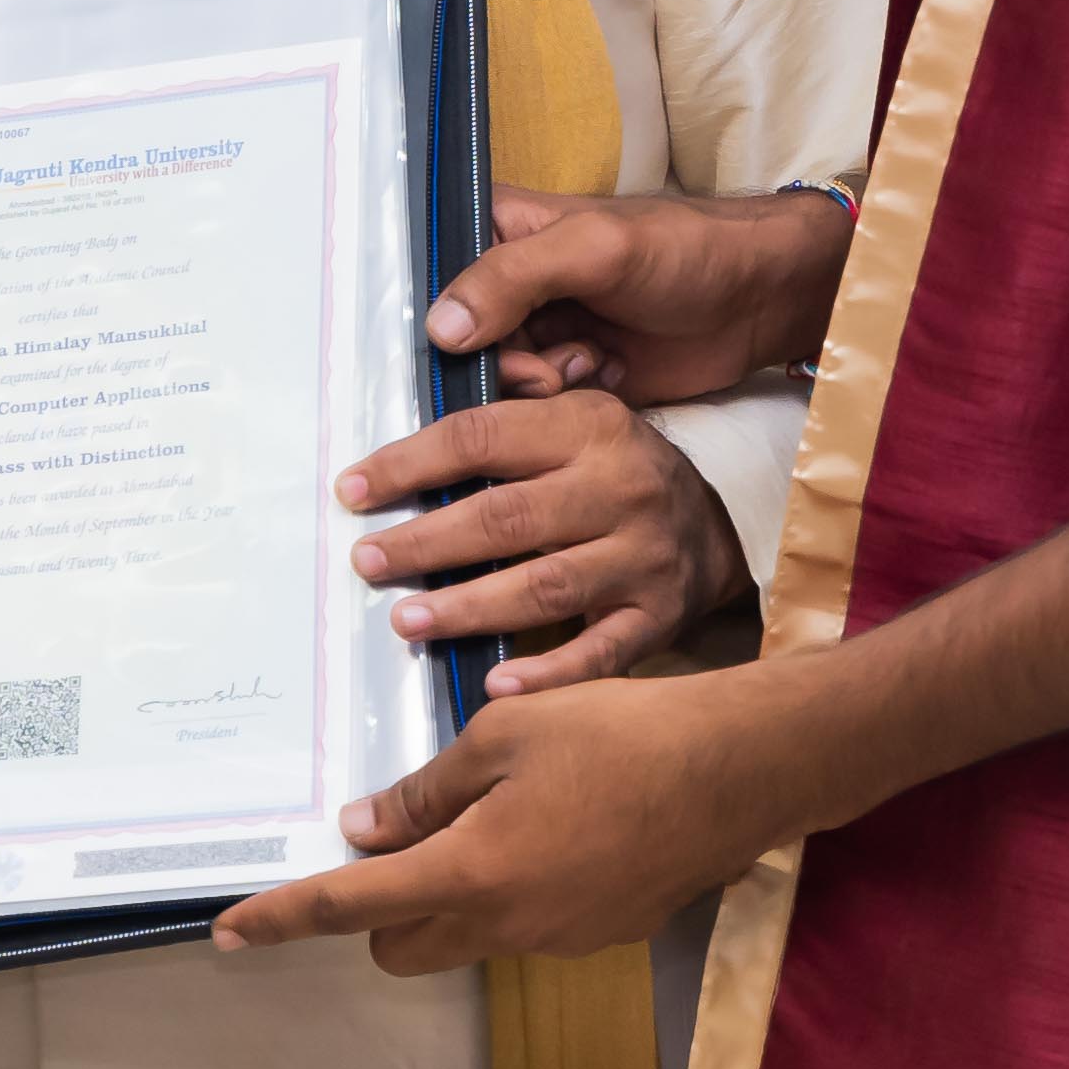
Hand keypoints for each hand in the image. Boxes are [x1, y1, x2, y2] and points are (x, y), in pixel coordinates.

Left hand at [216, 653, 823, 972]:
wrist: (743, 771)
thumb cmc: (623, 736)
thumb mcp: (507, 735)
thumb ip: (428, 791)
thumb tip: (367, 829)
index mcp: (471, 873)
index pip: (349, 906)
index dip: (284, 918)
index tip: (232, 928)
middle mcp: (509, 925)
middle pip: (402, 944)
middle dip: (375, 908)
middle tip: (387, 836)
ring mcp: (560, 938)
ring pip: (466, 934)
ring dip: (449, 892)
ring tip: (484, 808)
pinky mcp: (604, 932)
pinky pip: (527, 922)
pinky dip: (510, 887)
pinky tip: (549, 822)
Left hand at [341, 390, 744, 690]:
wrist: (714, 530)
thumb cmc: (617, 470)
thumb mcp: (578, 417)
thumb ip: (511, 409)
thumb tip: (433, 382)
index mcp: (590, 428)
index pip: (484, 438)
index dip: (411, 463)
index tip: (354, 490)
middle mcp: (620, 489)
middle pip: (507, 518)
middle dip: (428, 543)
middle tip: (368, 561)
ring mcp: (641, 558)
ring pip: (544, 586)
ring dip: (469, 607)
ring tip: (409, 621)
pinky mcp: (655, 618)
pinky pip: (598, 652)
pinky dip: (548, 674)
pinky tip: (497, 686)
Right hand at [428, 186, 849, 404]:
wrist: (757, 300)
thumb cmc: (682, 249)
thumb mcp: (594, 249)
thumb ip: (512, 278)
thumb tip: (440, 329)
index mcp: (498, 230)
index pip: (430, 275)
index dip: (436, 316)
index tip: (462, 345)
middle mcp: (506, 283)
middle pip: (456, 342)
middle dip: (498, 363)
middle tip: (547, 366)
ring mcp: (537, 332)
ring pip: (492, 380)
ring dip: (538, 383)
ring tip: (589, 361)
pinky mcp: (566, 376)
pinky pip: (533, 407)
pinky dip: (563, 401)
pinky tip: (606, 374)